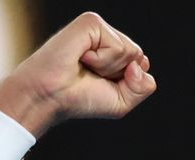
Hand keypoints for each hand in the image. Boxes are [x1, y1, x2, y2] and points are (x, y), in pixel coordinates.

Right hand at [0, 12, 156, 136]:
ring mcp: (99, 29)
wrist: (51, 97)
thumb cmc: (79, 99)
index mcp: (115, 53)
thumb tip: (140, 65)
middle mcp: (108, 38)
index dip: (128, 83)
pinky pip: (117, 46)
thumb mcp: (122, 102)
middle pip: (139, 57)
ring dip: (109, 68)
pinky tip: (82, 58)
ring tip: (85, 67)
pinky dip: (102, 60)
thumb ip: (143, 87)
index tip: (102, 85)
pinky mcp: (90, 23)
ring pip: (130, 51)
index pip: (142, 64)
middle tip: (92, 76)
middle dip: (120, 76)